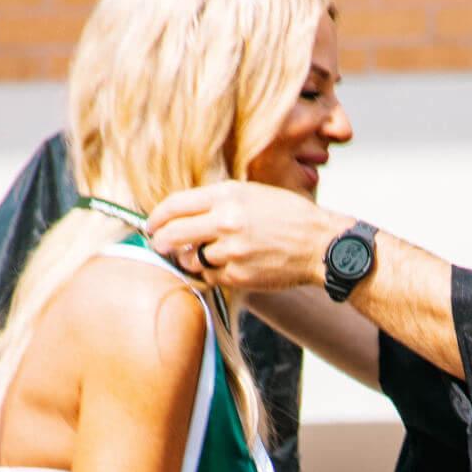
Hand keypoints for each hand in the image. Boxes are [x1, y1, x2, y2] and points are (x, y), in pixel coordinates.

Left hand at [146, 182, 345, 294]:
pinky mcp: (238, 275)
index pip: (175, 205)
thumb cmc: (288, 216)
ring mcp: (231, 251)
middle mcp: (225, 221)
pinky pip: (210, 276)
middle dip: (160, 242)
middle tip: (158, 245)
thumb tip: (184, 214)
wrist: (319, 244)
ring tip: (199, 255)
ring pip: (190, 259)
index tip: (151, 224)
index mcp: (227, 195)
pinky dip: (210, 273)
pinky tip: (222, 266)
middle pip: (173, 234)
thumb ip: (217, 201)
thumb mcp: (252, 194)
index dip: (157, 217)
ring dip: (189, 259)